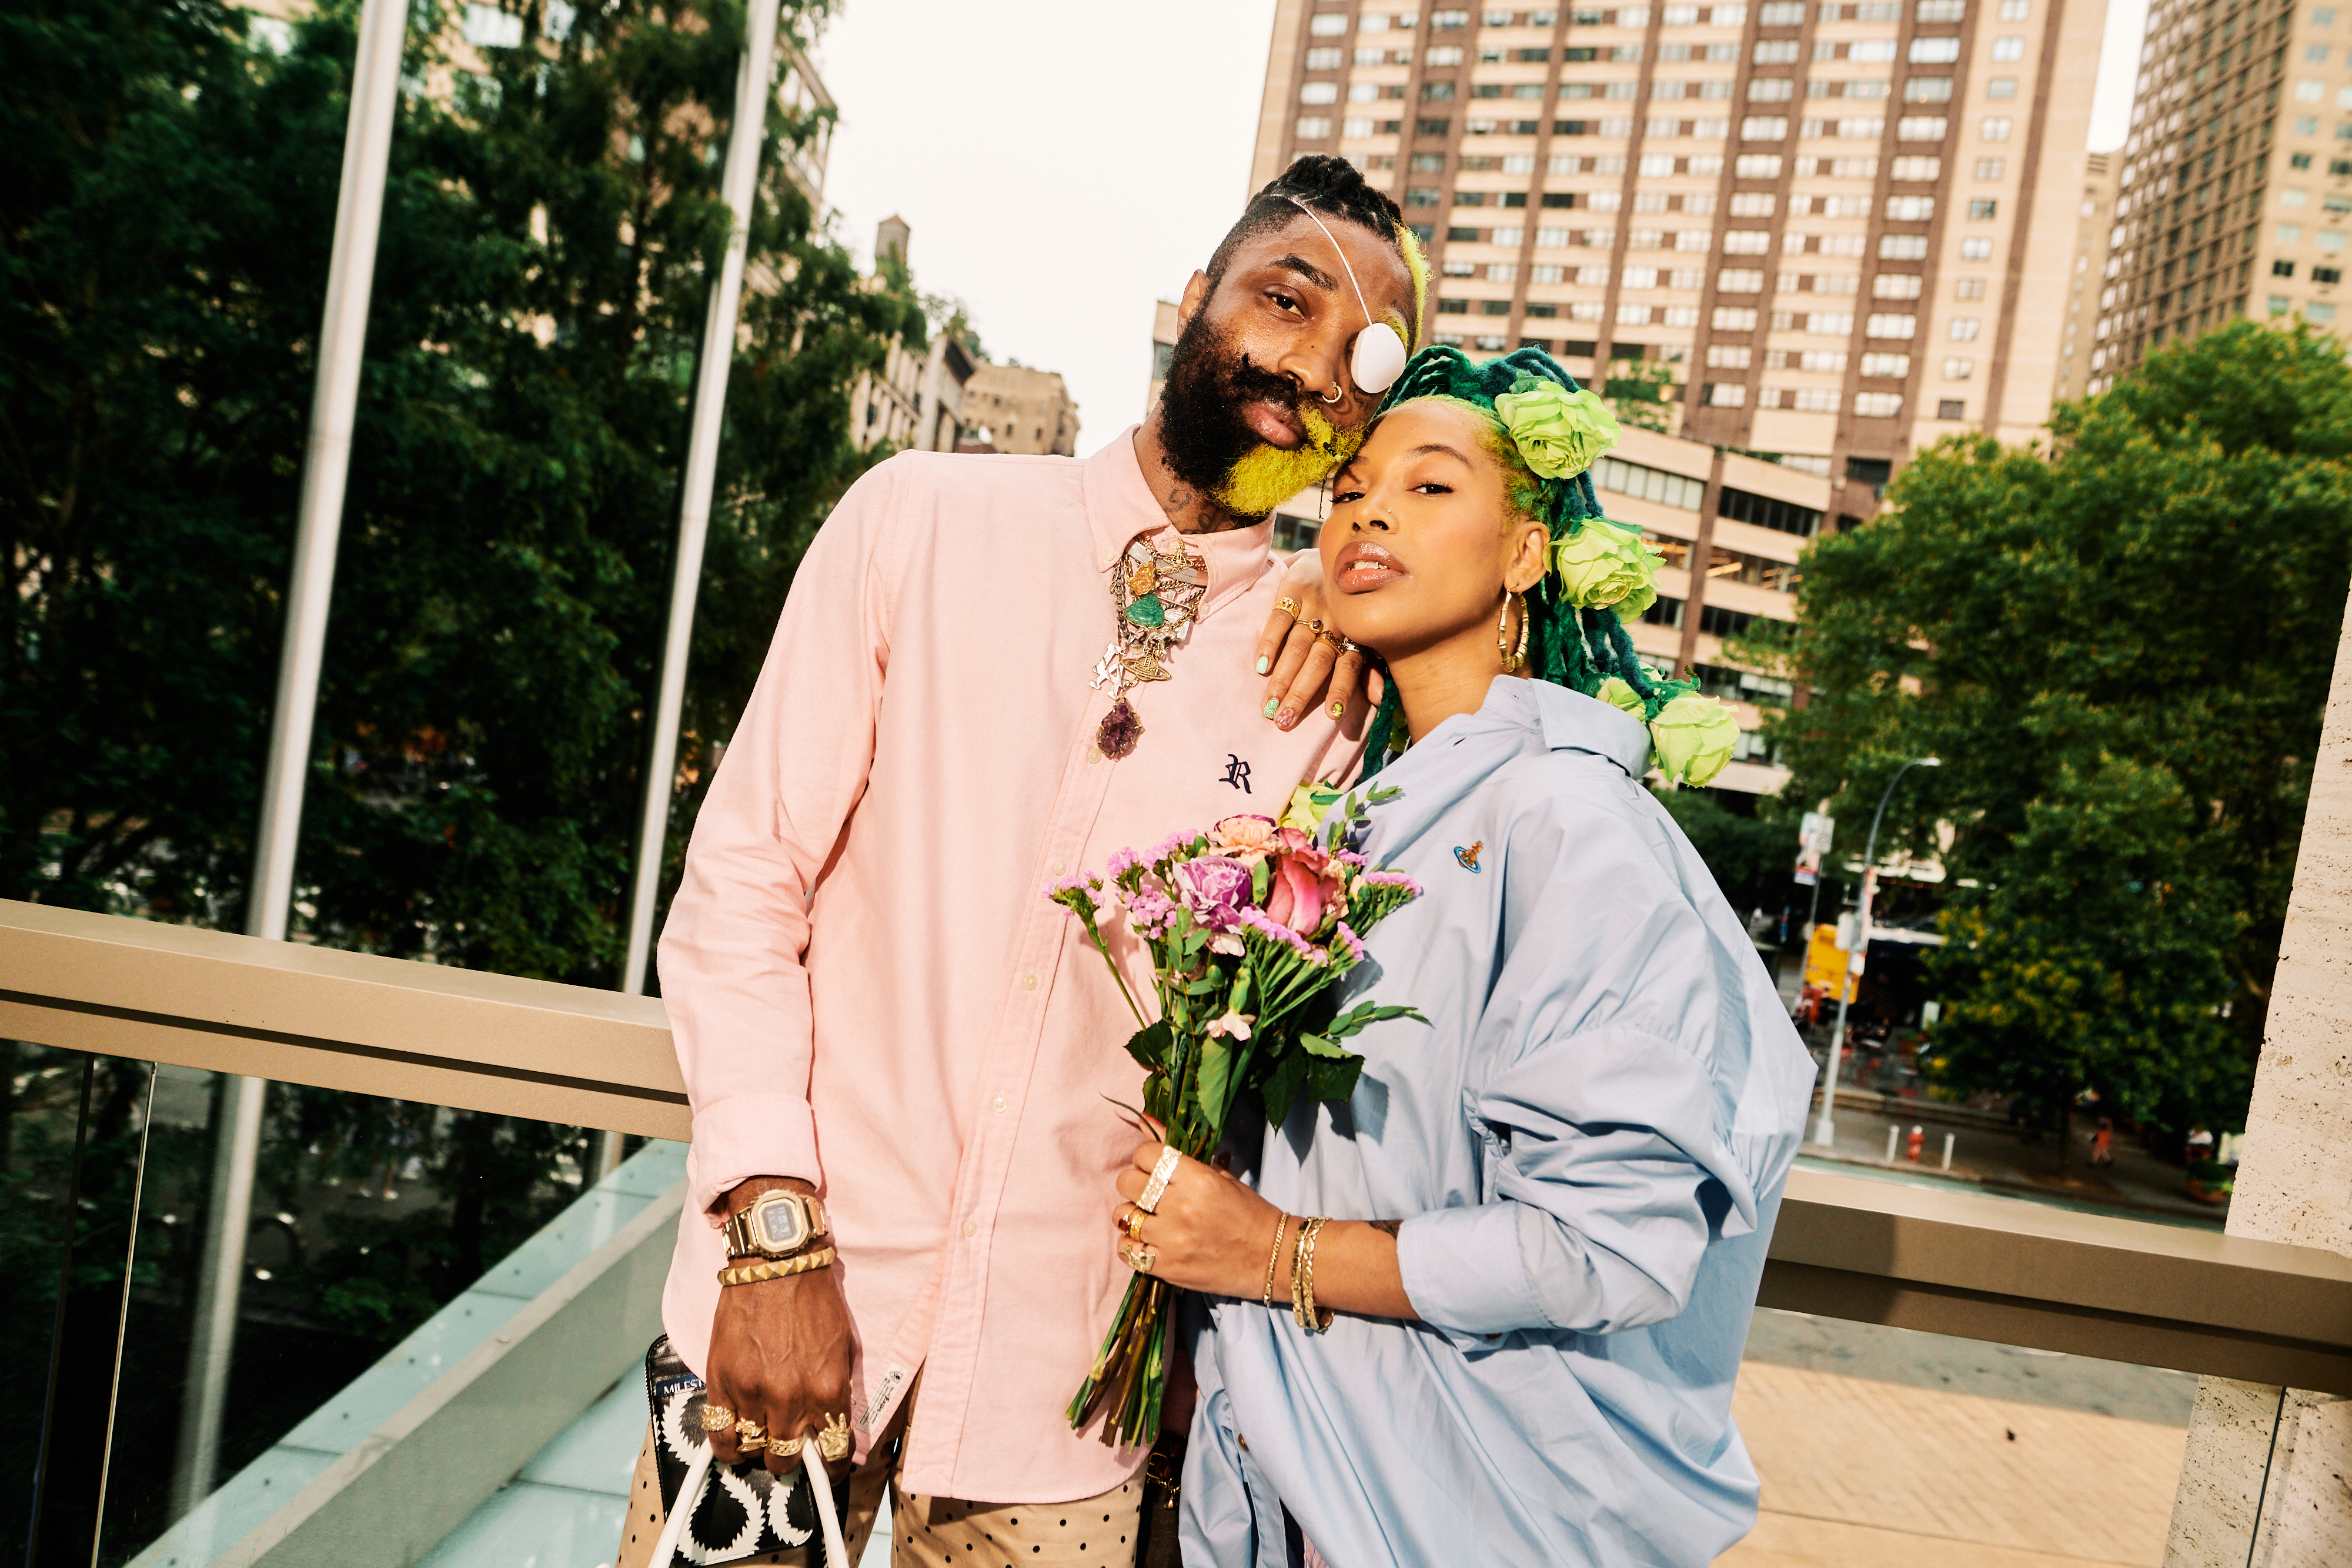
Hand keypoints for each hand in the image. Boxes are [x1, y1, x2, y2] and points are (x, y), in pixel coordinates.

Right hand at [703, 1178, 856, 1478]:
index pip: (834, 1452)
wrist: (777, 1264)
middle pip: (788, 1457)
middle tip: (791, 1444)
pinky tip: (735, 1442)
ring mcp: (753, 1393)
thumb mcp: (843, 1348)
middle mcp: (791, 1399)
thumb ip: (838, 1392)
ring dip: (760, 1447)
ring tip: (763, 1435)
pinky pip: (720, 1435)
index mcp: (828, 1390)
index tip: (828, 1465)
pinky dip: (728, 1446)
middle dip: (792, 1457)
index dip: (831, 1466)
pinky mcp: (722, 1383)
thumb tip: (835, 1427)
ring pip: (755, 1449)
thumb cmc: (814, 1301)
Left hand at [1113, 1140, 1282, 1298]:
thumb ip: (1178, 1152)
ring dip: (1132, 1215)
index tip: (1154, 1166)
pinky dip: (1130, 1244)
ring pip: (1122, 1217)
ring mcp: (1171, 1240)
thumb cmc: (1249, 1212)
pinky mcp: (1167, 1268)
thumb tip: (1143, 1120)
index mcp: (1197, 1179)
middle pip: (1127, 1182)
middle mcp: (1180, 1207)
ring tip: (1148, 1218)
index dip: (1146, 1158)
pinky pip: (1126, 1250)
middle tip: (1148, 1192)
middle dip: (1134, 1183)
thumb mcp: (1219, 1176)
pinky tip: (1145, 1241)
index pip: (1146, 1154)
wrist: (1271, 1257)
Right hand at [1255, 551, 1376, 731]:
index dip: (1341, 689)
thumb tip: (1377, 700)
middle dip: (1301, 692)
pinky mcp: (1294, 588)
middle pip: (1318, 661)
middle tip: (1284, 719)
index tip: (1331, 715)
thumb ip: (1369, 666)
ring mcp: (1316, 604)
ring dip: (1282, 676)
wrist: (1338, 551)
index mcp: (1357, 633)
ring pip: (1298, 645)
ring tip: (1269, 704)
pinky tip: (1260, 667)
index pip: (1350, 666)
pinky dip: (1269, 643)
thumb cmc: (1352, 603)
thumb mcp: (1366, 631)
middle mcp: (1338, 620)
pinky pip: (1280, 618)